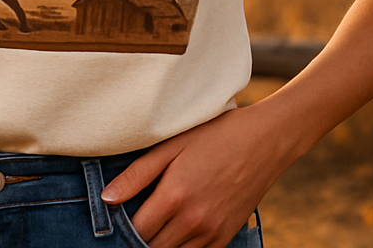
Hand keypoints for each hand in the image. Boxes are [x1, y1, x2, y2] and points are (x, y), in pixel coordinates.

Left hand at [99, 102, 286, 247]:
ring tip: (157, 224)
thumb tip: (107, 198)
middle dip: (140, 238)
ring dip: (161, 244)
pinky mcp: (226, 235)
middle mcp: (193, 220)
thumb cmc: (215, 136)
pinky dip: (183, 247)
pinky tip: (178, 229)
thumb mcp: (172, 145)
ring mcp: (212, 231)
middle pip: (153, 247)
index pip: (136, 230)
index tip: (119, 215)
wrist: (265, 141)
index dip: (123, 227)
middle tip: (138, 219)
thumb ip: (137, 174)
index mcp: (175, 196)